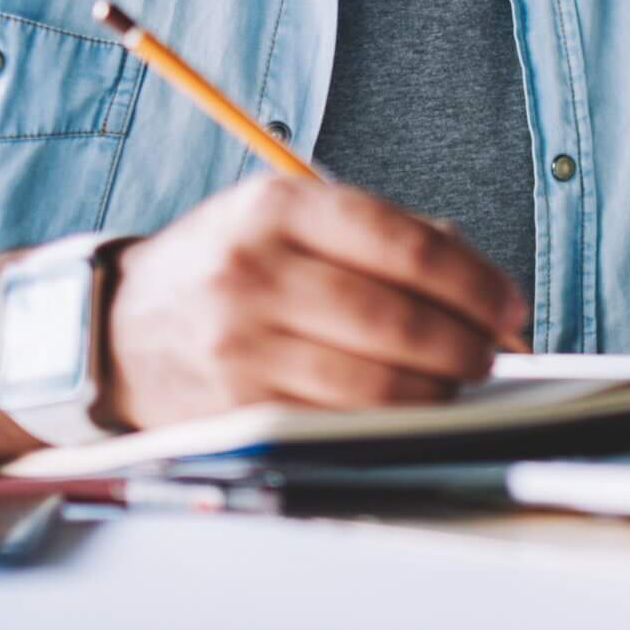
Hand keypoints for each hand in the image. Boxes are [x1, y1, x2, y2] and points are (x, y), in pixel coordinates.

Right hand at [97, 176, 525, 430]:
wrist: (119, 326)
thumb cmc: (228, 266)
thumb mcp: (287, 218)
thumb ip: (381, 236)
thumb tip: (481, 283)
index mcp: (278, 206)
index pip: (404, 245)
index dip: (473, 281)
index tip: (509, 305)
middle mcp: (254, 270)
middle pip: (397, 319)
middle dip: (465, 344)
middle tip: (491, 353)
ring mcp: (240, 344)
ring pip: (374, 382)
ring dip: (436, 391)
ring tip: (456, 383)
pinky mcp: (236, 408)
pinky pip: (338, 424)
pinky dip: (389, 423)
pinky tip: (408, 410)